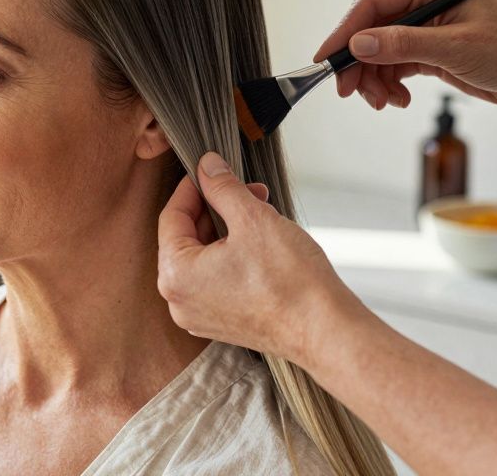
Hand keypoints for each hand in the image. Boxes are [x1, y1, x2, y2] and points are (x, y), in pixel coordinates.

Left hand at [157, 152, 361, 364]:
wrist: (325, 329)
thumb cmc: (290, 281)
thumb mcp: (253, 219)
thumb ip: (222, 188)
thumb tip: (206, 166)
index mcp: (176, 276)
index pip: (171, 217)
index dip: (193, 187)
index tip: (210, 170)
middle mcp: (180, 301)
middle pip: (187, 238)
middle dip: (216, 208)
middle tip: (247, 189)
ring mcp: (201, 316)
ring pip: (204, 258)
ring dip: (227, 229)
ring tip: (260, 211)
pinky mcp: (223, 323)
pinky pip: (217, 279)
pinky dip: (233, 255)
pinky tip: (260, 241)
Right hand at [314, 0, 496, 109]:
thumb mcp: (457, 49)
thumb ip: (403, 45)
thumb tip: (358, 45)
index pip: (372, 3)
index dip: (344, 33)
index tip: (326, 61)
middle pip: (370, 28)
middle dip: (358, 62)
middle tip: (351, 93)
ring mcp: (426, 24)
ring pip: (378, 50)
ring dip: (374, 78)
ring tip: (386, 102)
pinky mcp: (431, 48)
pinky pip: (394, 63)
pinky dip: (389, 84)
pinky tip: (399, 100)